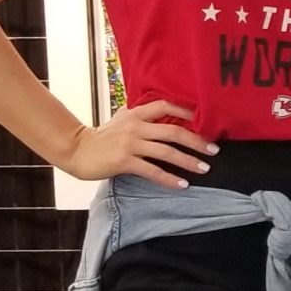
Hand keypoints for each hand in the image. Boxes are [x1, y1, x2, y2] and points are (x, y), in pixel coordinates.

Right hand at [63, 100, 217, 189]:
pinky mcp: (124, 161)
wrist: (76, 149)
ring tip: (204, 168)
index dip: (187, 112)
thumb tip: (166, 114)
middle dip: (197, 141)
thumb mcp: (122, 119)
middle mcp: (136, 126)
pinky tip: (182, 184)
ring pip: (166, 152)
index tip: (206, 120)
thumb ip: (142, 116)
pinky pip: (152, 171)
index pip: (166, 106)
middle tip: (214, 149)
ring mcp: (130, 144)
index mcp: (136, 113)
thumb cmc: (102, 136)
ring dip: (188, 161)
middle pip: (173, 131)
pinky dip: (169, 178)